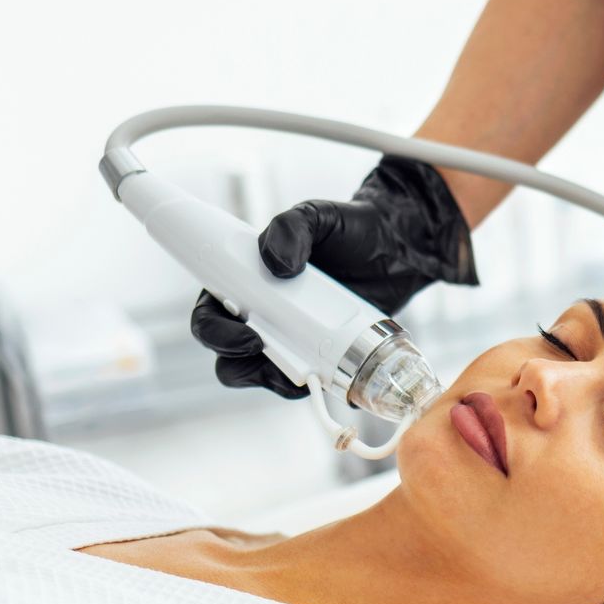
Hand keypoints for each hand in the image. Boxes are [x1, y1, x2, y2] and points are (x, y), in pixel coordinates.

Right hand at [190, 155, 477, 396]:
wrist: (395, 249)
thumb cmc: (347, 229)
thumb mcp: (317, 216)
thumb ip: (291, 227)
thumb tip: (279, 264)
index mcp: (243, 282)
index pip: (208, 313)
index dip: (215, 331)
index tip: (247, 333)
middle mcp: (258, 315)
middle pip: (226, 355)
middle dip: (239, 360)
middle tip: (269, 351)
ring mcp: (288, 339)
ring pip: (261, 376)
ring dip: (275, 380)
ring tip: (305, 371)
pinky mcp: (318, 356)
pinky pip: (302, 384)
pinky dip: (311, 388)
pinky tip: (330, 379)